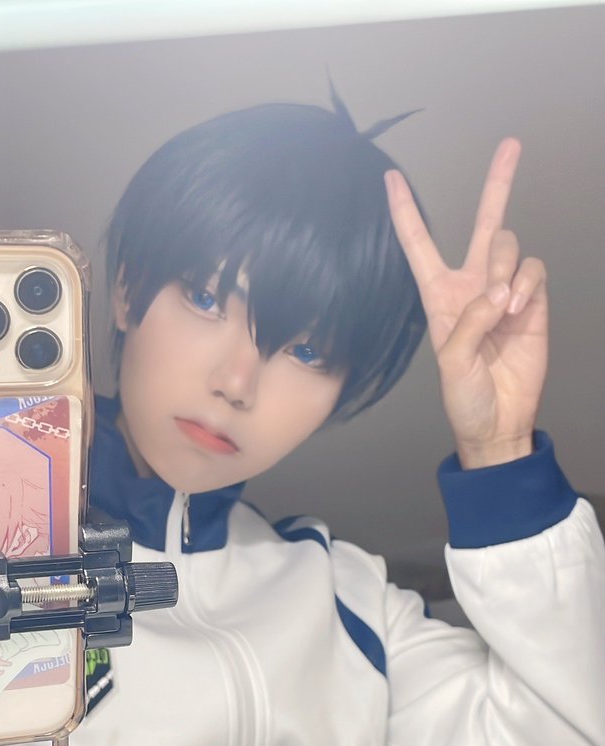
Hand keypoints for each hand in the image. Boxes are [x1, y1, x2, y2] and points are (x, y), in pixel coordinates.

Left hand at [385, 139, 547, 466]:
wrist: (499, 423)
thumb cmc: (465, 398)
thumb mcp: (452, 363)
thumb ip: (470, 322)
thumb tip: (499, 293)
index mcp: (438, 296)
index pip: (419, 244)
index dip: (404, 211)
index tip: (391, 178)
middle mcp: (472, 286)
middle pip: (483, 223)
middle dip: (498, 183)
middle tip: (511, 145)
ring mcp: (504, 291)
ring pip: (508, 246)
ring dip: (505, 268)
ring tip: (503, 307)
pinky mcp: (533, 302)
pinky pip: (533, 270)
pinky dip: (526, 284)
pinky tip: (517, 309)